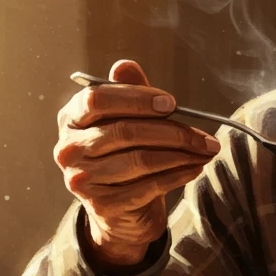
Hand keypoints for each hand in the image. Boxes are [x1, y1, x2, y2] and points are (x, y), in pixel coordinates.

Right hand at [54, 60, 219, 268]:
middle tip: (204, 135)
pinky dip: (178, 175)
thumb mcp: (125, 119)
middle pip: (125, 132)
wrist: (119, 211)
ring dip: (181, 154)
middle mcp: (69, 149)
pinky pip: (149, 186)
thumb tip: (125, 65)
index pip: (98, 99)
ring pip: (140, 160)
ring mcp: (82, 179)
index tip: (172, 104)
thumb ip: (127, 92)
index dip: (136, 99)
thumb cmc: (123, 154)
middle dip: (173, 131)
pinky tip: (195, 168)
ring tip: (206, 151)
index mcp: (71, 118)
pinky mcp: (102, 205)